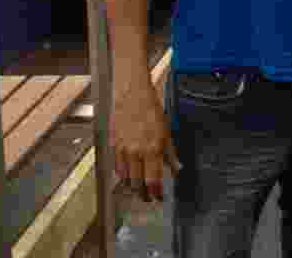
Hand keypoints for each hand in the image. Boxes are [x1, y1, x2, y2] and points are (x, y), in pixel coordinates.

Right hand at [111, 78, 181, 201]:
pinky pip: (117, 167)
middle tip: (148, 198)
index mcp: (152, 148)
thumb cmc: (150, 109)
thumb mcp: (166, 131)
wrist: (131, 94)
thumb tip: (178, 168)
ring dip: (133, 187)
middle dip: (144, 194)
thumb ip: (170, 153)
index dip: (156, 193)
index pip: (154, 180)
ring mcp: (123, 149)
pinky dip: (122, 175)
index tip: (159, 198)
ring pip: (126, 178)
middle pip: (138, 183)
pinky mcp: (113, 145)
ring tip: (138, 190)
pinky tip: (127, 177)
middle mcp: (136, 152)